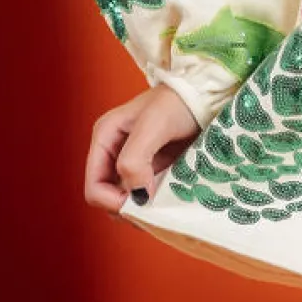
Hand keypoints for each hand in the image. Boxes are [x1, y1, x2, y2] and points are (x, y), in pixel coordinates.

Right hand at [84, 84, 199, 213]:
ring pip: (129, 198)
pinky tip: (171, 198)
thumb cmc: (178, 101)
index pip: (94, 187)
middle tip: (154, 208)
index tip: (141, 203)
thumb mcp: (153, 126)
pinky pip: (148, 193)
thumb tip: (135, 196)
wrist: (206, 93)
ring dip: (144, 207)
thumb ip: (135, 160)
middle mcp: (115, 152)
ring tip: (164, 202)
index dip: (112, 202)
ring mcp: (135, 161)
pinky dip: (156, 201)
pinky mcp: (154, 167)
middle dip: (127, 208)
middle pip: (109, 197)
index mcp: (105, 138)